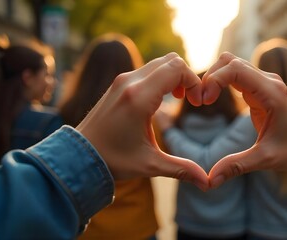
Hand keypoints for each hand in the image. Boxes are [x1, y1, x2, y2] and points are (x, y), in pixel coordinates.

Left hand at [76, 53, 208, 190]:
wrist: (79, 155)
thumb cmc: (113, 160)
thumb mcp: (150, 165)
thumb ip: (181, 169)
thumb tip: (208, 183)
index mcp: (139, 97)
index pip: (177, 68)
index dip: (194, 82)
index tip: (197, 103)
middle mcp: (130, 82)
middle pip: (171, 60)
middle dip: (187, 77)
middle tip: (190, 100)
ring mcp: (122, 80)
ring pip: (159, 62)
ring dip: (174, 76)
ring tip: (178, 98)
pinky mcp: (118, 84)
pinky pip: (147, 70)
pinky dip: (161, 78)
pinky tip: (162, 99)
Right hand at [203, 52, 286, 187]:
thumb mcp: (267, 159)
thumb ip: (237, 166)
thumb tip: (209, 181)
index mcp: (271, 92)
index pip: (234, 69)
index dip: (213, 80)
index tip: (204, 102)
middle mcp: (268, 81)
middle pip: (229, 61)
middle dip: (210, 77)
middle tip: (201, 101)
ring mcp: (265, 82)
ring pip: (232, 64)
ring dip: (214, 77)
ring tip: (205, 100)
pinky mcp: (261, 89)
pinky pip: (237, 75)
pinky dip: (221, 81)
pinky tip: (214, 98)